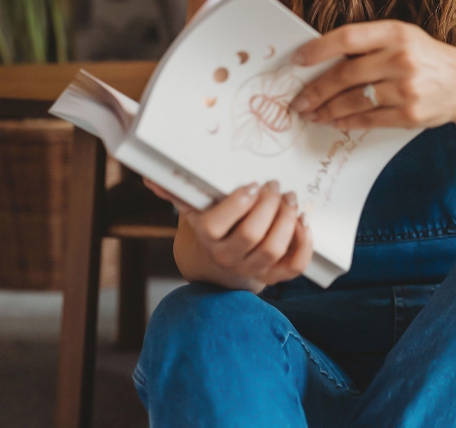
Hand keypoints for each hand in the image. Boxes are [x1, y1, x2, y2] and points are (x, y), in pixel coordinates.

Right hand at [143, 178, 311, 291]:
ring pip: (274, 249)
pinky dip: (304, 244)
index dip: (238, 203)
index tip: (252, 184)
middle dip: (269, 205)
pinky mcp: (274, 277)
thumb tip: (151, 178)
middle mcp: (227, 257)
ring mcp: (252, 269)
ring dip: (287, 219)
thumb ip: (177, 191)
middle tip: (275, 186)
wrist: (220, 263)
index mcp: (207, 237)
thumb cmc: (212, 224)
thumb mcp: (195, 208)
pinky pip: (294, 267)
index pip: (217, 224)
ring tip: (290, 198)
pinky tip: (303, 221)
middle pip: (252, 234)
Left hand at [288, 20, 455, 133]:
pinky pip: (369, 119)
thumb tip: (321, 59)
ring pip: (354, 100)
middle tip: (297, 100)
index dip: (318, 49)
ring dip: (326, 109)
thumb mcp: (403, 38)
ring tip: (310, 113)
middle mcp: (401, 58)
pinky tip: (333, 121)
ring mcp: (407, 88)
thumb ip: (368, 45)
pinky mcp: (410, 114)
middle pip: (345, 75)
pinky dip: (346, 121)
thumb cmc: (427, 58)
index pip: (347, 38)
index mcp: (396, 33)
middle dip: (316, 89)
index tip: (297, 60)